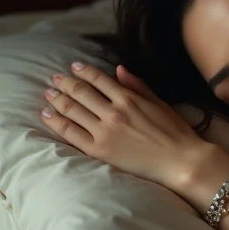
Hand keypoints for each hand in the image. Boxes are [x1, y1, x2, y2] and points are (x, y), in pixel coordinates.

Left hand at [40, 60, 207, 194]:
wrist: (181, 161)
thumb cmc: (176, 133)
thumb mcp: (159, 103)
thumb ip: (137, 86)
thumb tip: (119, 69)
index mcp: (129, 98)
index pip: (99, 79)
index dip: (84, 71)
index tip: (74, 67)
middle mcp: (113, 111)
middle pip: (81, 92)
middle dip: (65, 82)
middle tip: (54, 78)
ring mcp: (104, 131)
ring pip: (72, 109)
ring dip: (57, 99)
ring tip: (48, 94)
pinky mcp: (99, 150)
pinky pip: (71, 133)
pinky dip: (56, 121)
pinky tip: (47, 114)